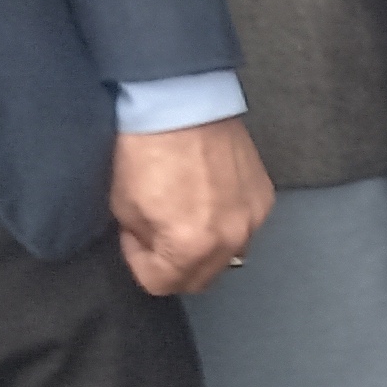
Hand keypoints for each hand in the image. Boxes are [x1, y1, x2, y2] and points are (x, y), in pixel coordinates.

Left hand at [109, 116, 273, 293]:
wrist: (181, 101)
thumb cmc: (148, 146)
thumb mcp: (123, 203)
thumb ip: (142, 239)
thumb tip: (152, 244)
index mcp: (191, 246)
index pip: (163, 284)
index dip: (140, 264)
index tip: (134, 240)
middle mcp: (230, 240)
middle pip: (201, 279)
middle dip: (175, 265)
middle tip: (157, 235)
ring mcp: (253, 219)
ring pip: (226, 257)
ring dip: (203, 247)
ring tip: (185, 215)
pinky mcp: (264, 198)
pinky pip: (244, 229)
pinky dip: (225, 223)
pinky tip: (207, 197)